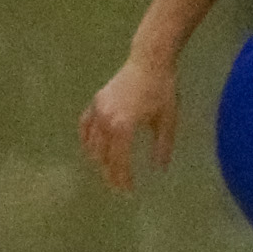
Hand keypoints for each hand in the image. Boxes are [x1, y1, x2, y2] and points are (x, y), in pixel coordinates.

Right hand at [79, 55, 178, 192]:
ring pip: (91, 144)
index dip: (123, 179)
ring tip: (106, 170)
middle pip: (103, 157)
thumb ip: (162, 145)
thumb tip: (159, 168)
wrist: (149, 60)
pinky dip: (86, 140)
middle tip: (117, 186)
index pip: (119, 161)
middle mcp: (105, 122)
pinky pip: (84, 127)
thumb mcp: (168, 119)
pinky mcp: (95, 103)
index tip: (127, 191)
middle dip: (109, 174)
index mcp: (123, 127)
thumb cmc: (162, 88)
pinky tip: (90, 149)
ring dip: (98, 160)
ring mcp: (97, 111)